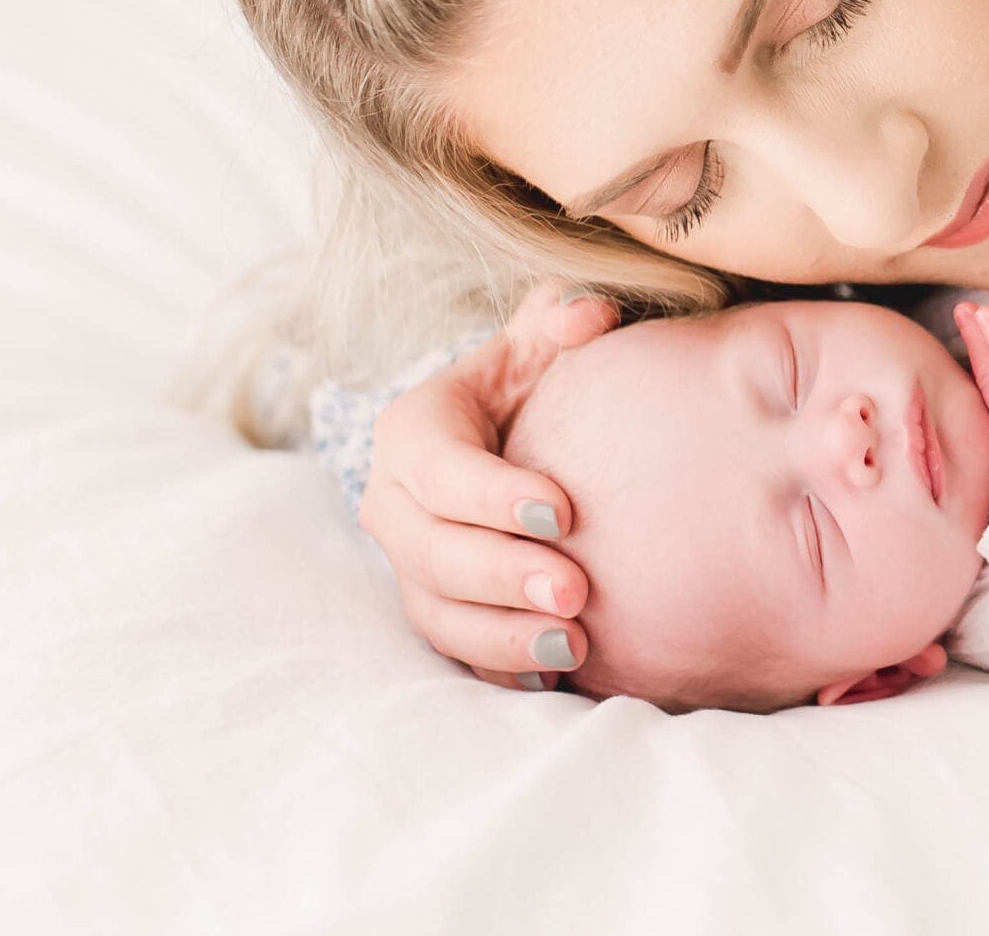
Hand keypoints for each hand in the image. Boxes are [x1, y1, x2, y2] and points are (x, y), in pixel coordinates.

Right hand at [356, 278, 620, 690]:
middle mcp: (396, 504)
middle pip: (433, 552)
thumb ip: (560, 323)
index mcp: (413, 432)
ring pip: (438, 613)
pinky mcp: (436, 609)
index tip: (565, 509)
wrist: (504, 443)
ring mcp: (410, 565)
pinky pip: (456, 652)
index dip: (494, 494)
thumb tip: (592, 313)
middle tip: (576, 590)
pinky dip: (499, 668)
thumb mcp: (534, 346)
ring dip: (503, 636)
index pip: (440, 468)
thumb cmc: (525, 387)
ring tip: (574, 643)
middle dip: (502, 575)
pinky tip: (553, 675)